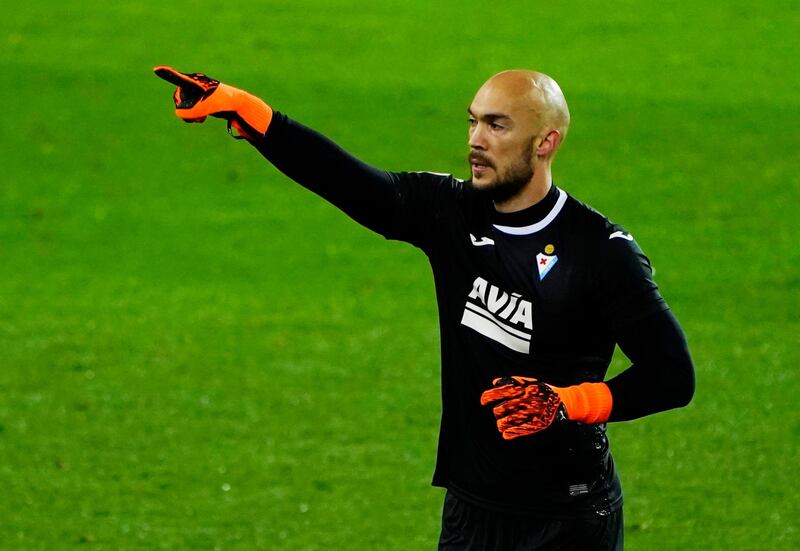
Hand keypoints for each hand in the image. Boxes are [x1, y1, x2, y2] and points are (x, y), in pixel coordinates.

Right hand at [153, 65, 272, 139]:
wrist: (239, 106)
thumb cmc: (224, 102)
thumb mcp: (208, 107)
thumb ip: (192, 111)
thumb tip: (180, 114)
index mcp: (194, 81)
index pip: (178, 78)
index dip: (167, 74)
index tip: (156, 69)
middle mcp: (193, 85)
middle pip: (179, 100)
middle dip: (187, 109)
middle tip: (202, 115)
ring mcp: (196, 94)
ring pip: (183, 108)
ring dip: (192, 115)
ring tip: (204, 117)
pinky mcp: (201, 102)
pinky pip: (189, 112)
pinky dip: (195, 117)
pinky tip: (204, 118)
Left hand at [480, 376, 564, 439]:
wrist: (565, 401)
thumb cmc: (544, 391)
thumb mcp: (530, 382)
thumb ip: (512, 381)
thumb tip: (495, 382)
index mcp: (523, 388)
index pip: (501, 392)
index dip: (489, 396)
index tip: (483, 401)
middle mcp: (526, 400)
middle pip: (502, 408)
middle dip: (497, 412)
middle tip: (498, 413)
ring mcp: (532, 413)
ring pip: (508, 421)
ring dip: (501, 424)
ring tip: (501, 424)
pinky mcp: (538, 424)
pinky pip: (520, 430)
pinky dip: (511, 433)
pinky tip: (505, 435)